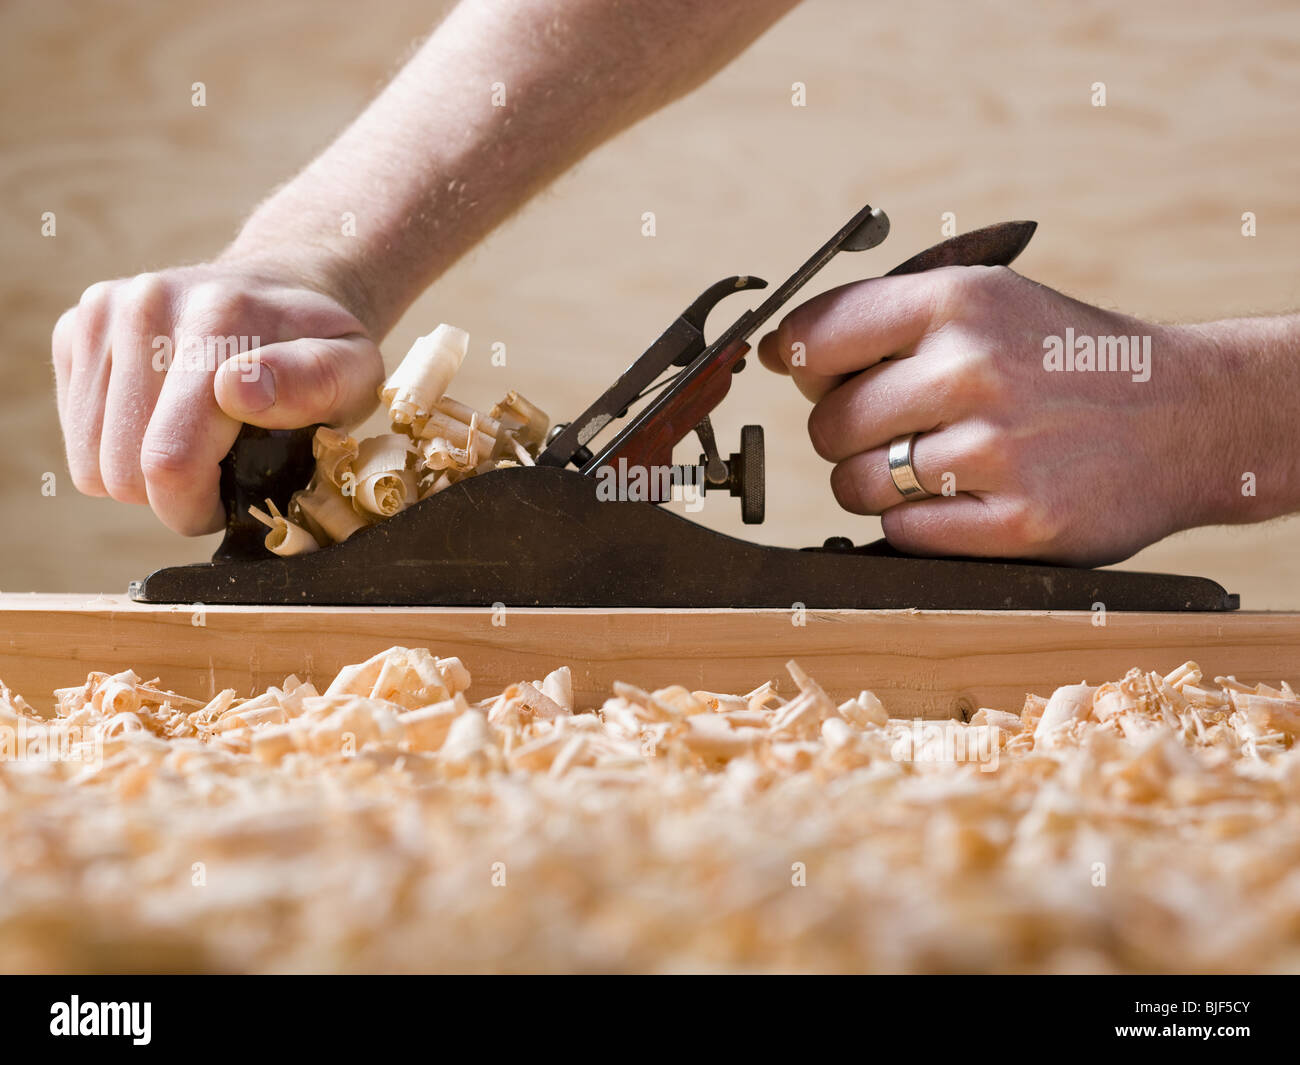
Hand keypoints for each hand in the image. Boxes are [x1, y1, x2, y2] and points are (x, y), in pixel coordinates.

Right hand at [51, 256, 382, 534]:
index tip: (229, 501)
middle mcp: (148, 304)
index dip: (197, 507)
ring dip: (144, 474)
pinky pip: (77, 434)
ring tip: (196, 442)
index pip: (170, 460)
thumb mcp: (353, 369)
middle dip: (173, 494)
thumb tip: (237, 389)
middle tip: (220, 469)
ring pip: (92, 461)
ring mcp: (104, 312)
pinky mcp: (76, 326)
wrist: (281, 286)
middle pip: (123, 471)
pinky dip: (119, 445)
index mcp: (218, 319)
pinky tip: (164, 417)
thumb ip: (315, 383)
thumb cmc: (323, 347)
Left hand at [757, 265, 1216, 565]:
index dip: (799, 362)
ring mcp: (997, 449)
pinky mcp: (1018, 520)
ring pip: (855, 485)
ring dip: (875, 486)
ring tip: (929, 466)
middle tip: (894, 430)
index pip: (817, 335)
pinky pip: (902, 533)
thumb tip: (782, 353)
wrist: (1187, 417)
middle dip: (845, 435)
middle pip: (829, 424)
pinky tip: (961, 499)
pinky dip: (916, 525)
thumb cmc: (1067, 361)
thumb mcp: (993, 304)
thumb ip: (889, 321)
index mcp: (962, 301)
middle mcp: (974, 368)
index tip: (806, 374)